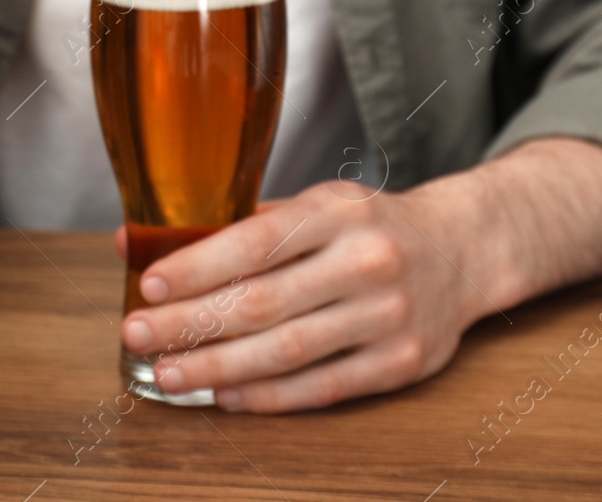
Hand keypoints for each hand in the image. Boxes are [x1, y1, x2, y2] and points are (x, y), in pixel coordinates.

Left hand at [117, 179, 494, 413]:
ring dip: (219, 368)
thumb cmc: (371, 226)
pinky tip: (227, 396)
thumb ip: (240, 224)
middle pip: (263, 302)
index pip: (256, 241)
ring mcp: (387, 315)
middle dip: (191, 322)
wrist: (463, 251)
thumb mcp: (318, 204)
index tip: (150, 283)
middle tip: (139, 334)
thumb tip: (140, 239)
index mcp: (339, 212)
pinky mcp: (400, 362)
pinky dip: (269, 397)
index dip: (198, 266)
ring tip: (169, 373)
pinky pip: (322, 387)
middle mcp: (366, 262)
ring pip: (287, 351)